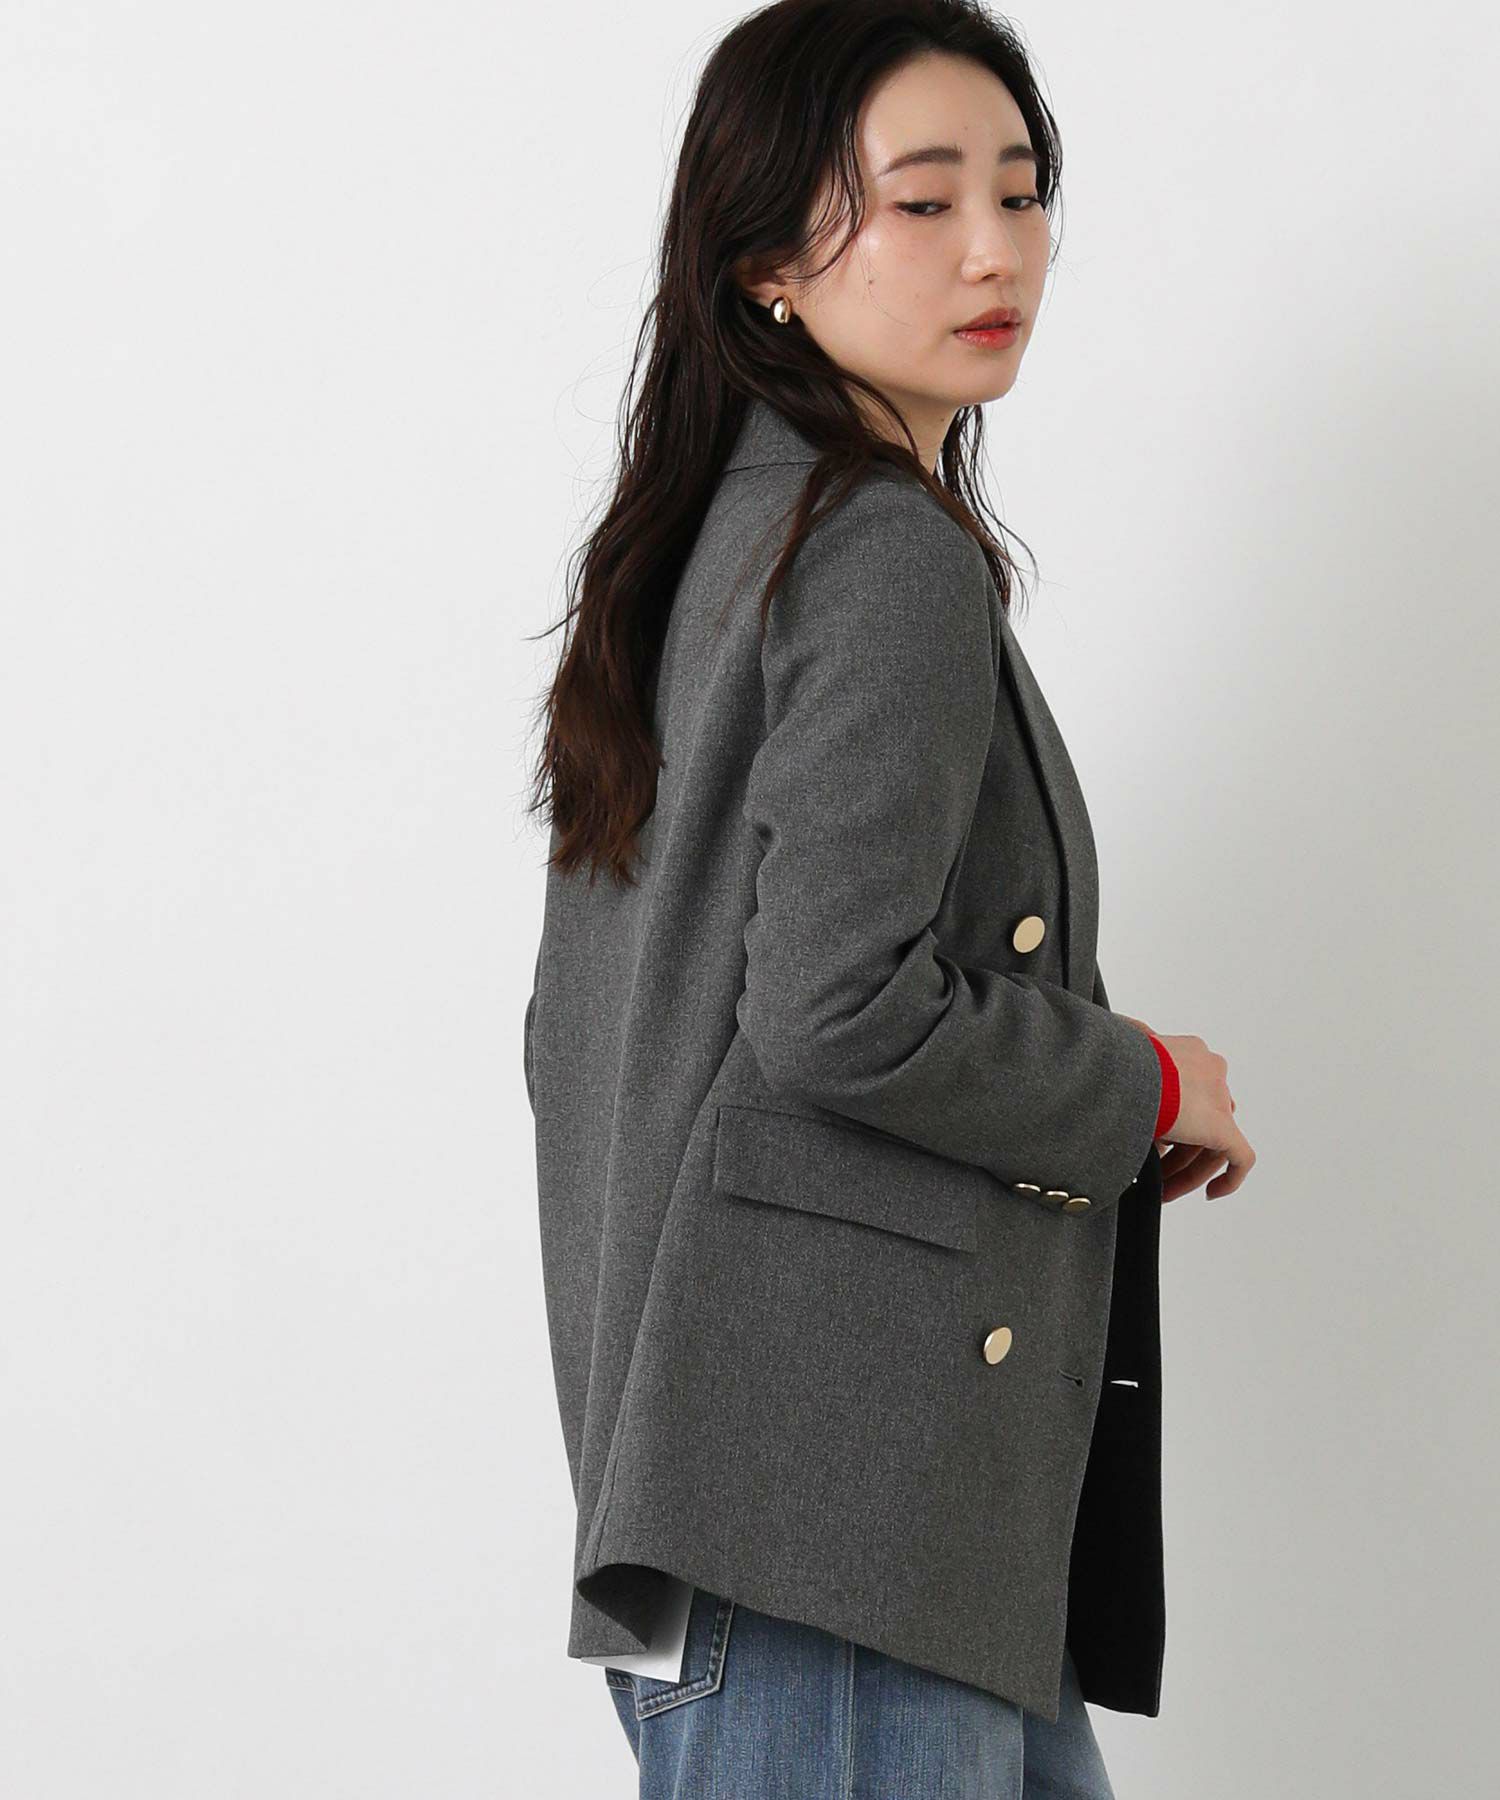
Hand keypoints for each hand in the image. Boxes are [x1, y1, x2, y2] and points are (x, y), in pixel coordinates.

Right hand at [1117, 1017, 1254, 1203]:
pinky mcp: (1221, 1125)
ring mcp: (1217, 1098)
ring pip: (1214, 1142)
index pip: (1188, 1093)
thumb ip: (1129, 1073)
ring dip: (1190, 1170)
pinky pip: (1240, 1158)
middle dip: (1178, 1152)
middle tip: (1156, 1173)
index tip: (1152, 1145)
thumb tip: (1114, 1074)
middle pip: (1201, 1120)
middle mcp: (1208, 1071)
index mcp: (1187, 1051)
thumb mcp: (1118, 1060)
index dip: (1170, 1125)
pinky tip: (1212, 1194)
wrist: (1117, 1071)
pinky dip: (1230, 1178)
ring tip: (1166, 1190)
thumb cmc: (1110, 1065)